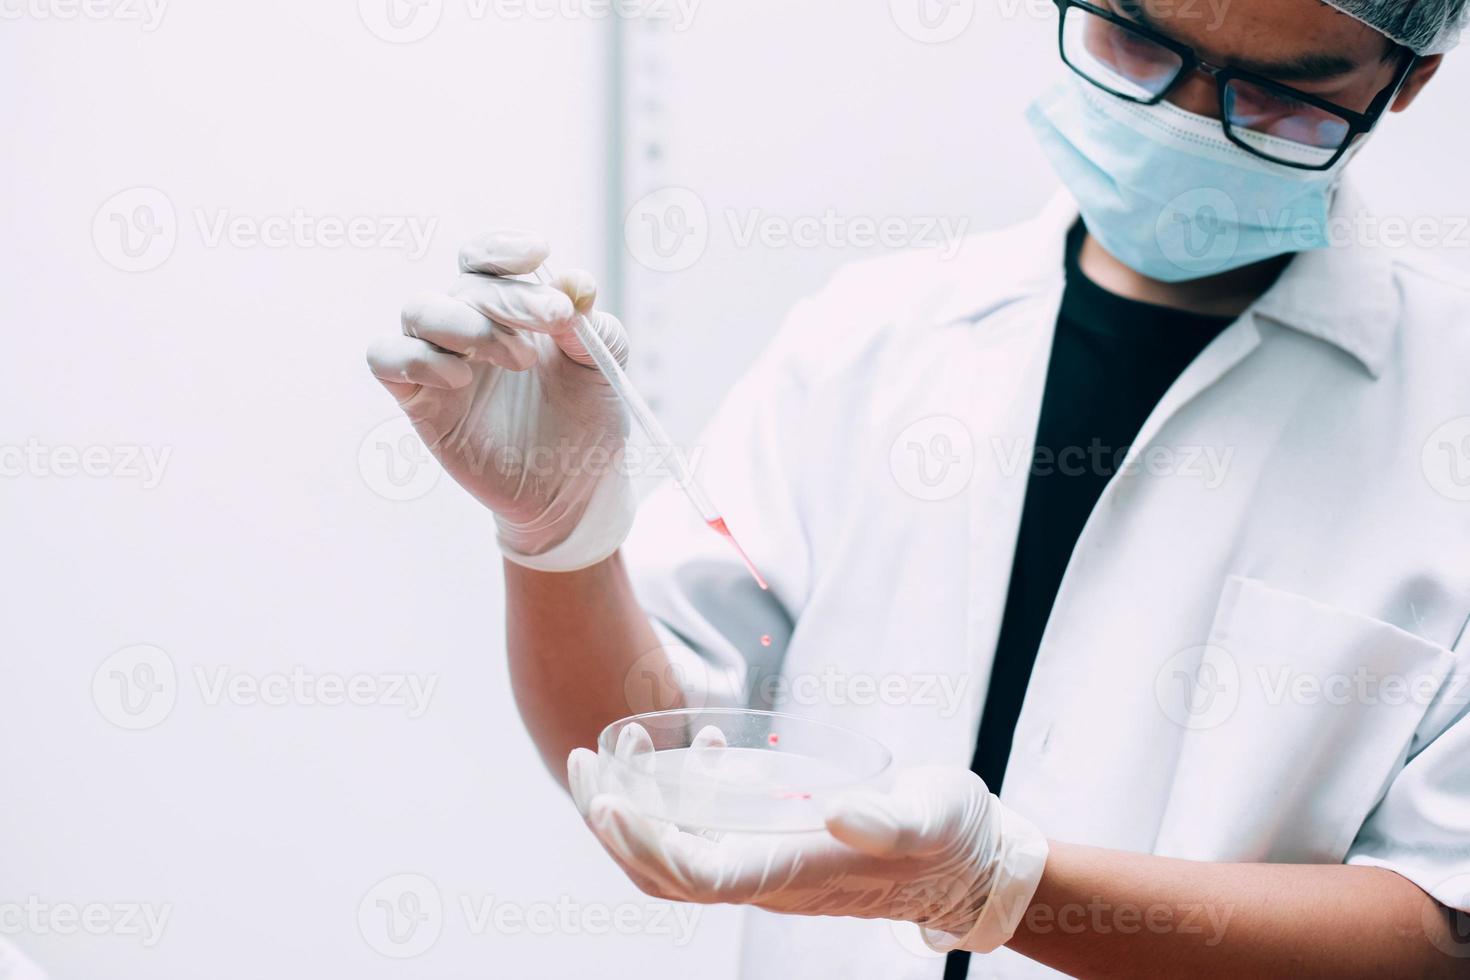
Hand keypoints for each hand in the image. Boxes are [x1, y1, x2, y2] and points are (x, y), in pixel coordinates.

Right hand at [366, 230, 634, 570]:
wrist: (576, 489)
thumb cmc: (585, 420)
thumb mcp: (603, 367)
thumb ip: (593, 326)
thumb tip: (576, 283)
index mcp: (508, 308)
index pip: (486, 259)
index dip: (503, 247)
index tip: (540, 252)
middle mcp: (467, 325)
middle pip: (466, 284)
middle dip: (512, 297)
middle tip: (556, 319)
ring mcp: (440, 361)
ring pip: (418, 309)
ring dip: (466, 322)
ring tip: (518, 359)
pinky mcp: (419, 401)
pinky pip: (386, 357)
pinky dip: (416, 357)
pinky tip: (460, 379)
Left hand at [566, 725, 1049, 953]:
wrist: (971, 863)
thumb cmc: (951, 838)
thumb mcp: (929, 819)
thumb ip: (886, 821)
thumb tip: (837, 815)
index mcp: (793, 874)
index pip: (696, 874)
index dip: (645, 844)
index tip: (607, 804)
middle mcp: (768, 876)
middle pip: (664, 870)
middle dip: (612, 823)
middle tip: (580, 762)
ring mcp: (769, 861)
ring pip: (677, 850)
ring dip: (634, 807)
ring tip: (611, 750)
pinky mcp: (778, 842)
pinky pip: (712, 830)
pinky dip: (687, 793)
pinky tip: (702, 746)